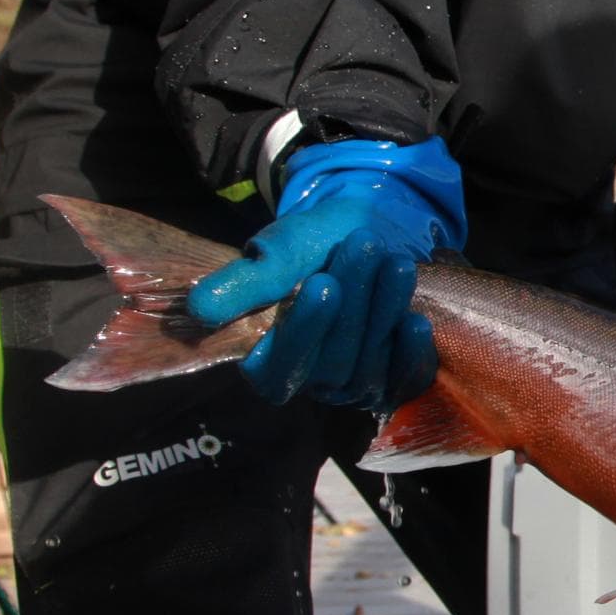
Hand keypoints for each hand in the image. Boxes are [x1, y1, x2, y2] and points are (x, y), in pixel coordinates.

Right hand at [188, 137, 465, 410]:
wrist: (371, 230)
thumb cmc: (315, 244)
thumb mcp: (278, 252)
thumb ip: (244, 282)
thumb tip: (200, 308)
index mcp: (266, 361)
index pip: (277, 367)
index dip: (302, 329)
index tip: (321, 284)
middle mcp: (309, 382)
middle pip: (330, 362)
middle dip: (353, 302)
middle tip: (365, 245)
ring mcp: (353, 384)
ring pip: (367, 364)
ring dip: (383, 311)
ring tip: (395, 260)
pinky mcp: (393, 377)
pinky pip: (402, 378)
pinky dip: (410, 351)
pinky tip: (415, 320)